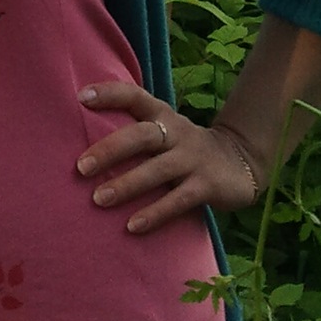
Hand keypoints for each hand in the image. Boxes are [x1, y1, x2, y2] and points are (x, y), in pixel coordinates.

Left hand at [75, 80, 262, 234]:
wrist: (240, 162)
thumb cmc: (184, 147)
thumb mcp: (164, 131)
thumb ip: (134, 130)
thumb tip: (81, 142)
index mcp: (162, 115)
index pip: (134, 96)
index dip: (109, 94)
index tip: (80, 97)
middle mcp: (176, 132)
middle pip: (141, 135)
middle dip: (109, 150)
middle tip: (81, 167)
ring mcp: (192, 159)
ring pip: (157, 170)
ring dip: (126, 185)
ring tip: (98, 199)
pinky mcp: (206, 186)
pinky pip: (177, 201)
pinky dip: (154, 214)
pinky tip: (131, 226)